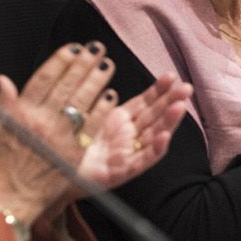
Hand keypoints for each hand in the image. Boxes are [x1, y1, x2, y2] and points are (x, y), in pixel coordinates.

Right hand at [0, 42, 118, 225]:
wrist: (11, 197)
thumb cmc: (3, 165)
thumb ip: (5, 102)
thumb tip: (3, 79)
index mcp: (21, 113)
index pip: (43, 78)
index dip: (61, 60)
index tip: (74, 48)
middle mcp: (40, 122)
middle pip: (66, 85)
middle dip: (83, 64)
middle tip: (97, 49)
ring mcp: (57, 138)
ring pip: (81, 102)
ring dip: (96, 81)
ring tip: (107, 66)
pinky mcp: (73, 154)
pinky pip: (91, 127)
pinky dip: (101, 110)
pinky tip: (111, 96)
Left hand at [75, 72, 192, 195]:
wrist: (55, 172)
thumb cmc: (72, 143)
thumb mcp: (89, 115)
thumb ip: (103, 98)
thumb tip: (104, 67)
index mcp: (120, 121)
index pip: (144, 103)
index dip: (158, 90)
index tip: (170, 76)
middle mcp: (128, 137)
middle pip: (154, 118)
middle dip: (172, 102)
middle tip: (186, 89)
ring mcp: (126, 154)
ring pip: (153, 136)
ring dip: (169, 122)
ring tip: (180, 107)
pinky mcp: (120, 172)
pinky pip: (141, 161)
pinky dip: (154, 150)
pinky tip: (164, 137)